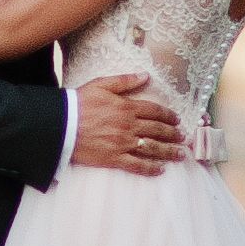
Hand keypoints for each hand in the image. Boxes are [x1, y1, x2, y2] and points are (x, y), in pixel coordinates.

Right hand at [71, 73, 186, 177]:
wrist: (61, 125)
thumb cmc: (78, 103)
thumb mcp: (101, 85)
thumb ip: (125, 81)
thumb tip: (145, 76)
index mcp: (126, 107)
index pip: (154, 111)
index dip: (168, 115)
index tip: (177, 120)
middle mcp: (128, 126)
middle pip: (157, 131)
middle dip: (173, 134)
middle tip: (184, 138)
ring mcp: (122, 144)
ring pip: (152, 149)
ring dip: (168, 152)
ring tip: (180, 154)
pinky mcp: (114, 158)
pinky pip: (136, 165)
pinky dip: (150, 168)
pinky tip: (160, 169)